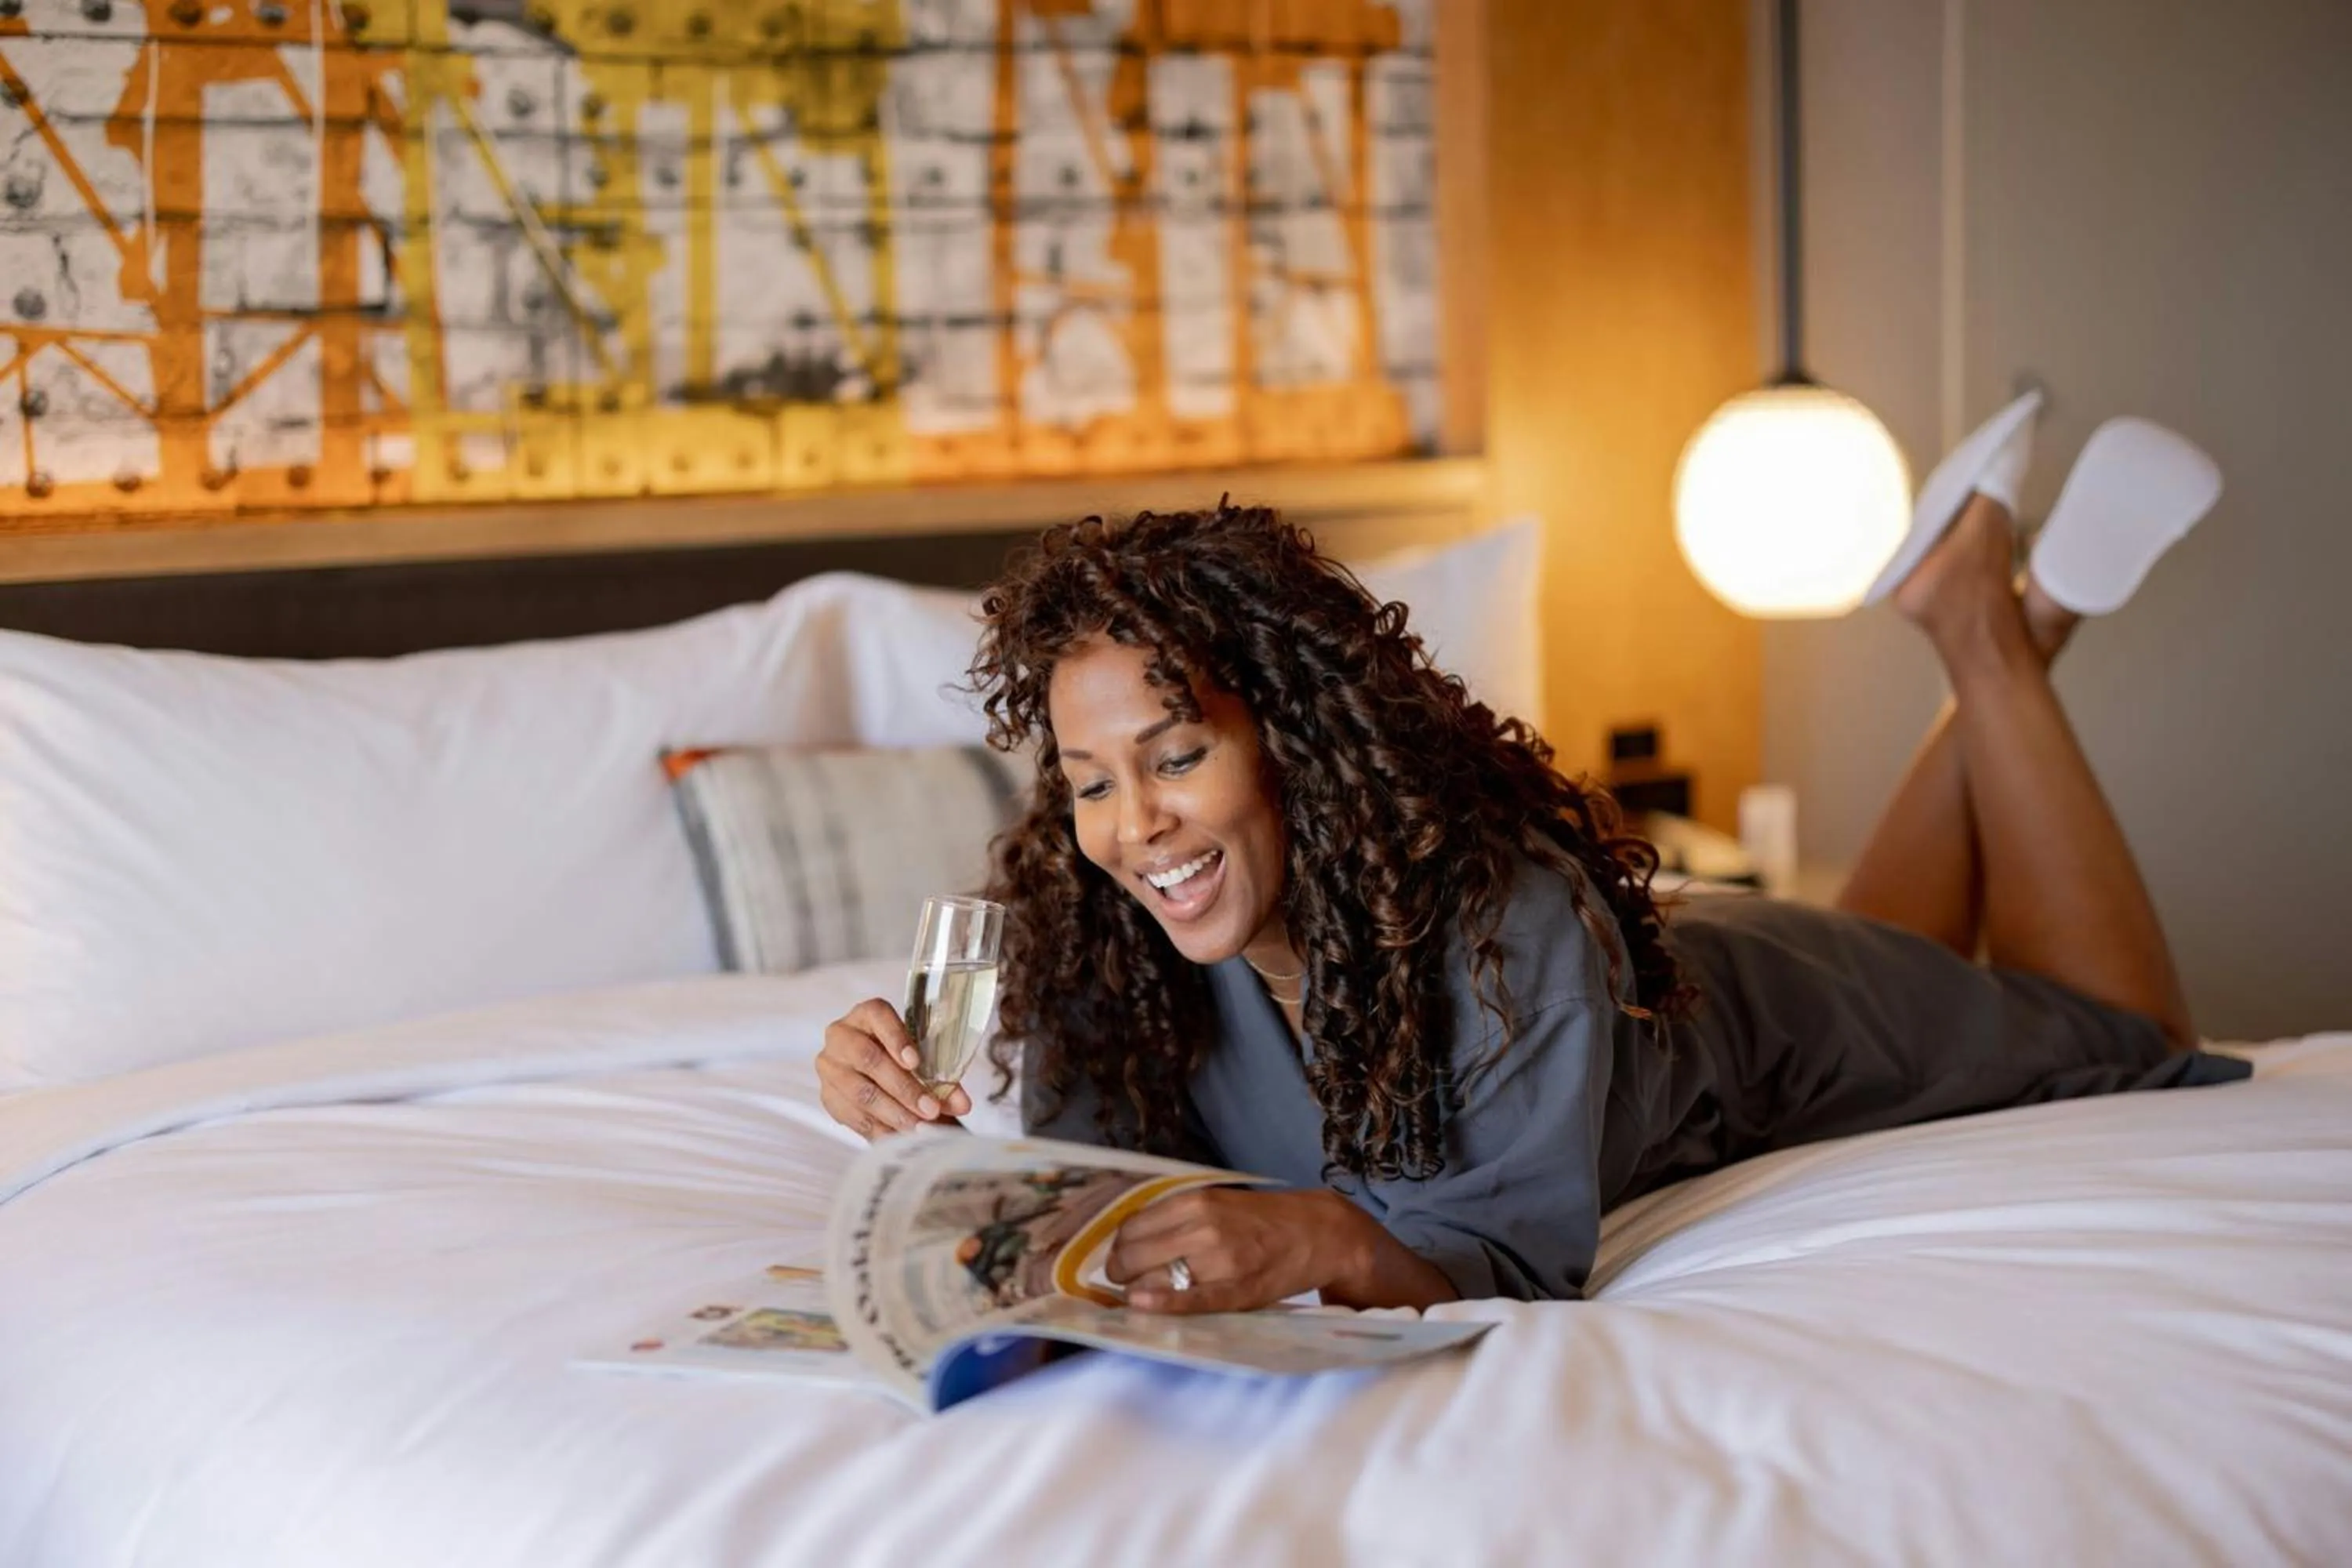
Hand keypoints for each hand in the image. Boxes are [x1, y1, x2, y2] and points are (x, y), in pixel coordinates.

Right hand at [815, 998, 971, 1140]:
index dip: (896, 1038)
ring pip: (861, 1092)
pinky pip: (854, 1117)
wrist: (880, 1078)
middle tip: (931, 1109)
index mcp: (866, 1015)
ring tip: (920, 1128)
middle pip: (869, 1059)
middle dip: (904, 1088)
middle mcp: (841, 1035)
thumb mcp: (925, 1062)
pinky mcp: (828, 1097)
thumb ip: (944, 1079)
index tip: (916, 1062)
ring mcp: (830, 1067)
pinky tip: (902, 1137)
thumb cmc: (904, 1061)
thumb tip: (962, 1104)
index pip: (877, 1016)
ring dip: (894, 1113)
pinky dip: (881, 1129)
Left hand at [1106, 1187, 1373, 1313]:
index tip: (1121, 1259)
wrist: (1317, 1232)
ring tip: (1141, 1295)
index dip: (1119, 1248)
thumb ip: (1177, 1216)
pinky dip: (1160, 1304)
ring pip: (1154, 1278)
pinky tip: (1141, 1305)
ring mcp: (1220, 1260)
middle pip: (1134, 1255)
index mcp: (1194, 1203)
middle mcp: (1202, 1228)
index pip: (1131, 1228)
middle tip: (1126, 1281)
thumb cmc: (1261, 1219)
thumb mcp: (1216, 1203)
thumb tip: (1128, 1238)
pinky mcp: (1237, 1290)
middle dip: (1121, 1272)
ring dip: (1138, 1290)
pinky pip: (1189, 1300)